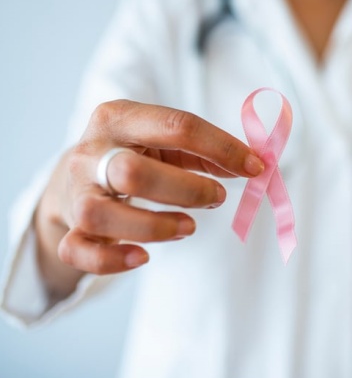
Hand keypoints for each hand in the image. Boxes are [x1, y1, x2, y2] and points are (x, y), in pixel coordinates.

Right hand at [36, 99, 263, 282]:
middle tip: (217, 199)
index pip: (176, 125)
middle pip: (132, 172)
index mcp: (119, 117)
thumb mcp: (165, 141)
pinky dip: (112, 260)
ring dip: (154, 226)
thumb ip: (205, 151)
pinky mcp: (71, 228)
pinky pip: (78, 251)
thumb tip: (252, 165)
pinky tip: (143, 257)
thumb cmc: (134, 153)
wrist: (76, 175)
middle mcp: (91, 152)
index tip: (255, 167)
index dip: (222, 147)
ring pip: (101, 214)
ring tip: (188, 228)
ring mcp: (77, 192)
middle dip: (186, 189)